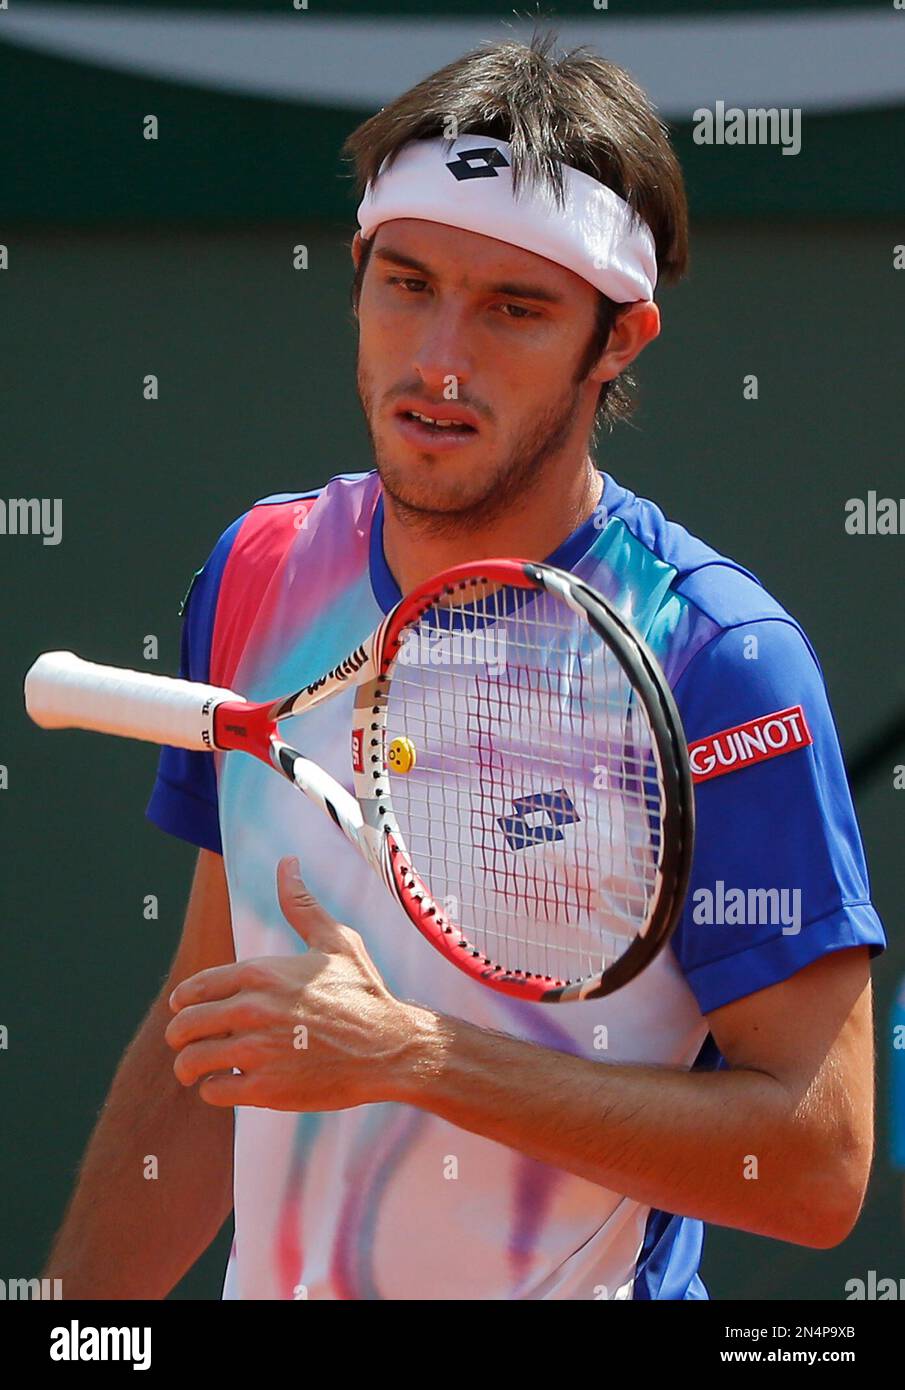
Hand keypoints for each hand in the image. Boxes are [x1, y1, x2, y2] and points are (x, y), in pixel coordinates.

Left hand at [165, 857, 421, 1110]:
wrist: (390, 1047)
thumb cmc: (364, 993)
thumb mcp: (336, 940)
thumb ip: (301, 904)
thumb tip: (287, 863)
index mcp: (260, 973)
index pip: (193, 989)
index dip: (183, 1002)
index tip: (183, 1011)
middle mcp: (251, 1009)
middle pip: (184, 1026)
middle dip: (180, 1036)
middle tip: (187, 1046)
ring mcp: (256, 1050)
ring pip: (191, 1062)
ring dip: (190, 1068)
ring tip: (198, 1072)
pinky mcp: (264, 1089)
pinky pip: (215, 1092)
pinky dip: (215, 1091)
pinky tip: (229, 1086)